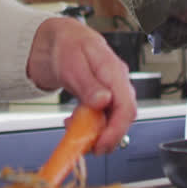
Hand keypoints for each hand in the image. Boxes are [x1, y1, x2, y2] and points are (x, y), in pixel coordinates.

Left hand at [26, 17, 135, 153]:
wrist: (60, 40)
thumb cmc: (67, 46)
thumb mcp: (72, 64)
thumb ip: (88, 84)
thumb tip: (104, 101)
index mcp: (113, 70)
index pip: (126, 106)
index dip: (117, 129)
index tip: (102, 144)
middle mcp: (117, 81)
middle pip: (124, 116)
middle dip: (109, 136)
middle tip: (89, 148)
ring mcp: (112, 88)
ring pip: (114, 118)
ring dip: (98, 131)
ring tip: (76, 135)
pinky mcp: (104, 95)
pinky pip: (103, 115)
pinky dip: (90, 124)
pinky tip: (74, 123)